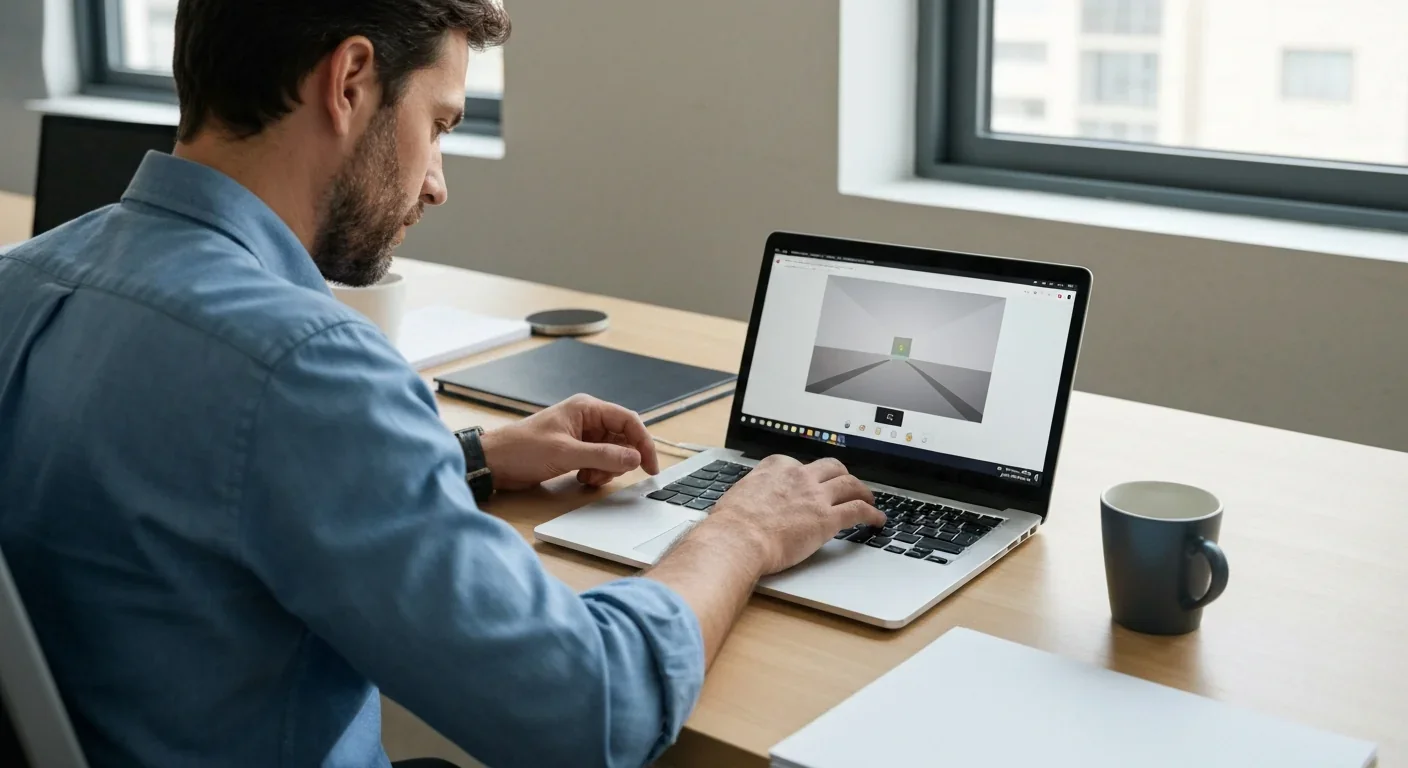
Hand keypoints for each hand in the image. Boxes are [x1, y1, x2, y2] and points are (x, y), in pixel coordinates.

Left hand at [478, 394, 660, 489]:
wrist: (494, 463)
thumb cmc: (522, 449)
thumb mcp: (566, 453)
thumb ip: (603, 455)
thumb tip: (634, 457)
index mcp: (587, 409)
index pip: (628, 420)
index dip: (644, 442)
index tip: (650, 465)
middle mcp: (587, 419)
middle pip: (623, 438)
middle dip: (620, 459)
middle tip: (608, 474)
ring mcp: (581, 435)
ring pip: (613, 453)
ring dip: (607, 469)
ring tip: (587, 477)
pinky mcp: (575, 451)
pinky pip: (600, 461)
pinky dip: (596, 473)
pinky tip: (580, 478)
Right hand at [703, 455, 885, 575]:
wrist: (737, 539)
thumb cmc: (731, 525)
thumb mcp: (738, 495)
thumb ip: (752, 494)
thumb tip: (748, 503)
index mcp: (776, 467)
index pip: (798, 463)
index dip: (808, 474)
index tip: (811, 481)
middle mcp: (799, 476)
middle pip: (832, 467)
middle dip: (843, 474)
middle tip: (848, 484)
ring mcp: (816, 496)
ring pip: (850, 484)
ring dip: (863, 491)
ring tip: (869, 499)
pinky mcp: (827, 518)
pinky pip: (858, 510)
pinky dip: (872, 514)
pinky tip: (877, 520)